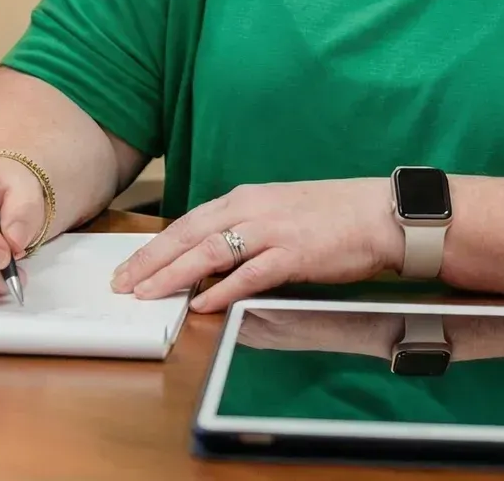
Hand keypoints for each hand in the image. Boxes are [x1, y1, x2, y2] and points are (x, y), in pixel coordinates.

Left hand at [111, 178, 397, 312]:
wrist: (380, 213)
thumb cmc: (332, 216)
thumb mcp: (278, 213)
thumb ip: (244, 232)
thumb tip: (211, 260)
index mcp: (245, 199)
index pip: (187, 223)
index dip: (154, 246)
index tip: (129, 266)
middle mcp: (251, 209)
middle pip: (188, 235)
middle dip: (151, 261)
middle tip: (123, 283)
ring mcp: (272, 230)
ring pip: (210, 252)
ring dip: (174, 274)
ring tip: (148, 293)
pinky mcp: (295, 253)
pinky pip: (251, 274)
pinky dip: (224, 290)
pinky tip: (204, 305)